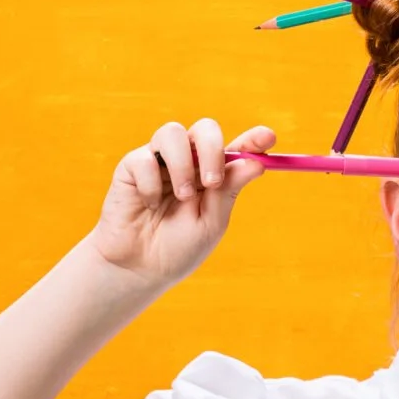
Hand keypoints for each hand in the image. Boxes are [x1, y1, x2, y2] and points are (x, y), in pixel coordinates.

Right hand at [89, 119, 275, 287]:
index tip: (267, 138)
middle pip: (205, 129)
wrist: (138, 269)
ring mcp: (159, 161)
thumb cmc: (177, 249)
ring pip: (172, 132)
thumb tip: (255, 163)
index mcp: (212, 174)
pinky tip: (149, 204)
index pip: (236, 149)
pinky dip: (150, 184)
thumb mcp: (210, 223)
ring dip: (182, 165)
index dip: (253, 139)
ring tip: (182, 197)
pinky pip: (143, 158)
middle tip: (212, 182)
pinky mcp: (131, 167)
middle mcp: (187, 162)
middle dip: (212, 149)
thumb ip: (228, 191)